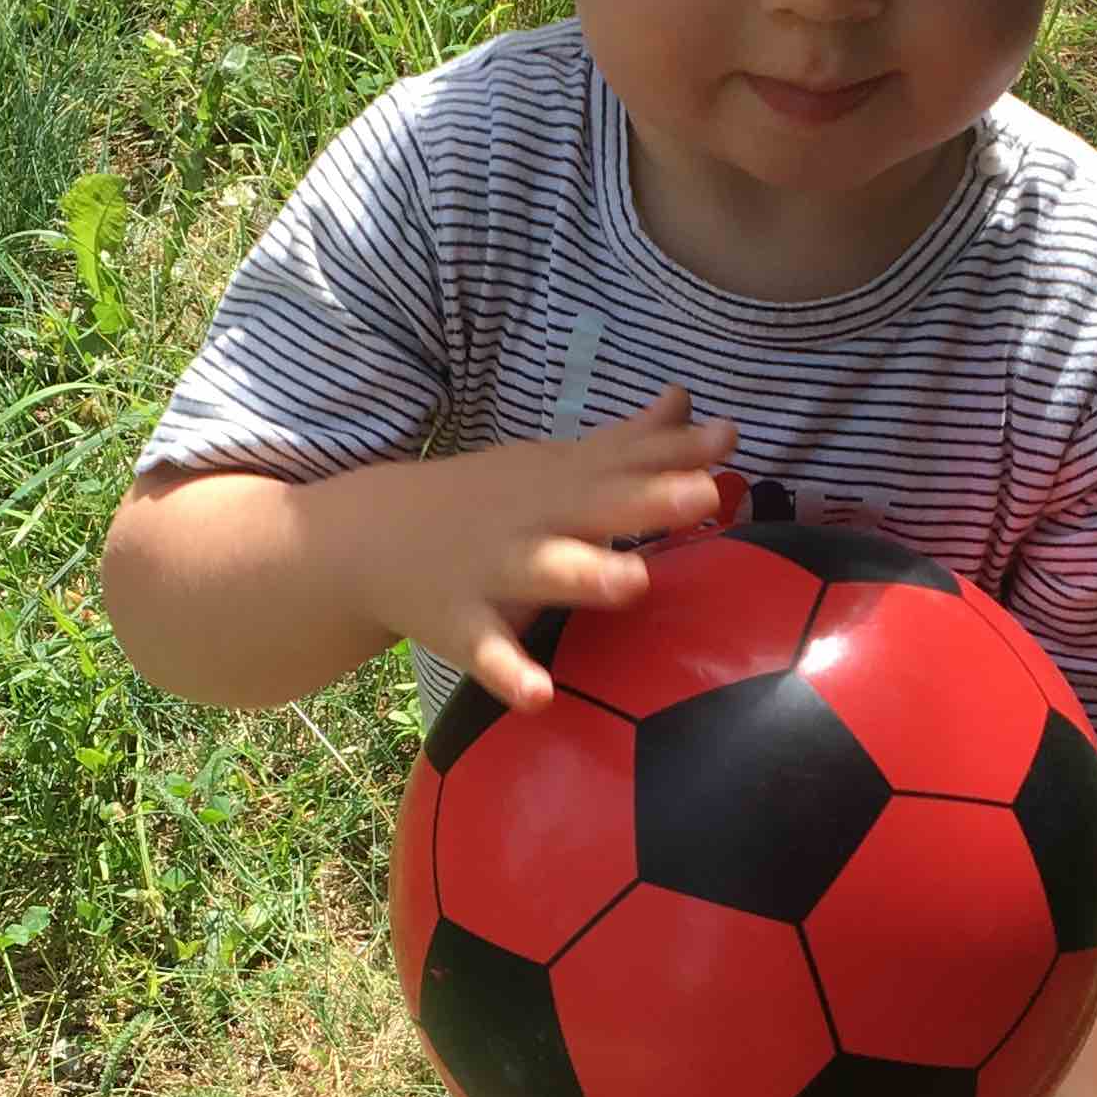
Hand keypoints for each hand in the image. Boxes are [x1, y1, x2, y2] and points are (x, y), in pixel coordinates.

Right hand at [372, 386, 734, 708]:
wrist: (367, 538)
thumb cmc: (487, 505)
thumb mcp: (552, 467)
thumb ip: (626, 443)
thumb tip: (687, 401)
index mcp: (561, 483)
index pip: (625, 461)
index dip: (677, 451)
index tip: (729, 437)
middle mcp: (535, 521)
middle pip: (597, 506)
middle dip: (650, 500)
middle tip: (704, 496)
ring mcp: (496, 571)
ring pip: (546, 573)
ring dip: (587, 575)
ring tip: (633, 582)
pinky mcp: (462, 625)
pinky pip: (489, 652)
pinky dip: (510, 673)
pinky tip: (539, 695)